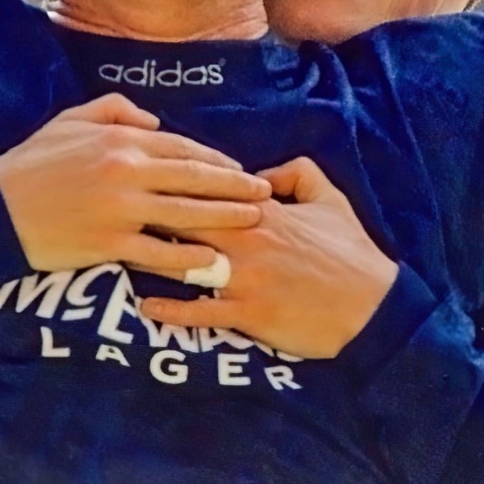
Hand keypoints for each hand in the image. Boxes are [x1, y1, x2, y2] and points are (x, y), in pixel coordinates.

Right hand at [0, 93, 270, 274]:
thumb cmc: (33, 163)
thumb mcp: (71, 121)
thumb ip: (116, 111)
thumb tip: (154, 121)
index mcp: (121, 141)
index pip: (182, 148)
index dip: (217, 159)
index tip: (241, 169)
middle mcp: (127, 172)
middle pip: (195, 178)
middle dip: (236, 185)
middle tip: (265, 193)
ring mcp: (120, 209)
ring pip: (186, 213)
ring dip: (225, 217)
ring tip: (255, 220)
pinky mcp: (108, 243)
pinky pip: (157, 252)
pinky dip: (187, 257)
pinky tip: (212, 260)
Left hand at [139, 157, 397, 358]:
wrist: (372, 307)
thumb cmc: (350, 251)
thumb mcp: (329, 198)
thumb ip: (295, 172)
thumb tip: (259, 170)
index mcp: (263, 209)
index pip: (207, 189)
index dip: (171, 181)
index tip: (140, 174)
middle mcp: (248, 239)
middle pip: (185, 220)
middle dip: (148, 213)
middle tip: (112, 207)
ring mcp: (246, 278)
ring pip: (186, 263)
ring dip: (151, 257)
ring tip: (116, 251)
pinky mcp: (248, 314)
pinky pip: (200, 312)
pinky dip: (170, 309)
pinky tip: (144, 304)